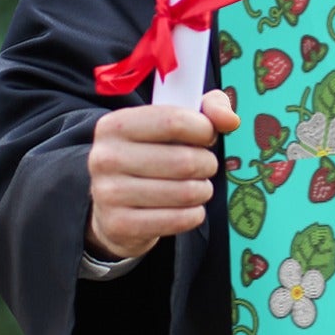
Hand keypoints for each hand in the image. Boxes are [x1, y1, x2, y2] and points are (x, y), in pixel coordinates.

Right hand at [85, 88, 240, 260]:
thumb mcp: (173, 122)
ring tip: (196, 187)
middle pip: (184, 161)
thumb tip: (230, 120)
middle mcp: (105, 157)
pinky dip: (194, 214)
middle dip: (207, 164)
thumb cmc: (152, 155)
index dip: (204, 130)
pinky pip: (178, 220)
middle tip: (204, 166)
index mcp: (115, 124)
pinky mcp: (119, 225)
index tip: (207, 136)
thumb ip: (207, 109)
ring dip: (203, 190)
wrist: (113, 206)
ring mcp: (108, 193)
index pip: (174, 121)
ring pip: (185, 192)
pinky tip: (187, 208)